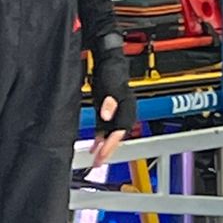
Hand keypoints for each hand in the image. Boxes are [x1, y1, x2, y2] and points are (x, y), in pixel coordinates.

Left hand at [90, 42, 137, 169]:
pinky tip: (93, 147)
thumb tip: (107, 114)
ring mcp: (116, 113)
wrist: (109, 59)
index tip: (103, 154)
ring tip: (95, 160)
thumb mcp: (110, 86)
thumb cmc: (112, 71)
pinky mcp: (108, 112)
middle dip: (108, 151)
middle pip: (117, 136)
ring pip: (111, 135)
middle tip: (98, 163)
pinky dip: (100, 139)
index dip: (112, 144)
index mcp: (128, 108)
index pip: (120, 131)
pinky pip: (105, 129)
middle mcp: (125, 112)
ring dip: (104, 147)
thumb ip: (109, 101)